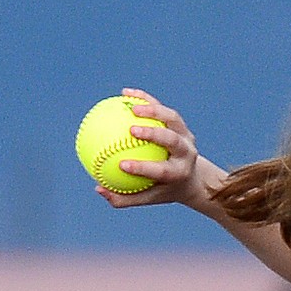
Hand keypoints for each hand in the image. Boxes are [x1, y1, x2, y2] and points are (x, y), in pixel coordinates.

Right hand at [93, 88, 209, 209]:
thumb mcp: (148, 197)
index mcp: (179, 173)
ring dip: (152, 109)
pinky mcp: (181, 124)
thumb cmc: (163, 189)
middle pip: (173, 140)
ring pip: (172, 118)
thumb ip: (125, 197)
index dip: (143, 168)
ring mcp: (186, 136)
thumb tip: (98, 189)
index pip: (162, 170)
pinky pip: (162, 108)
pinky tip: (125, 93)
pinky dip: (146, 99)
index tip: (122, 165)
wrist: (191, 177)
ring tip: (130, 105)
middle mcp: (186, 154)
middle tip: (131, 129)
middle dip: (154, 134)